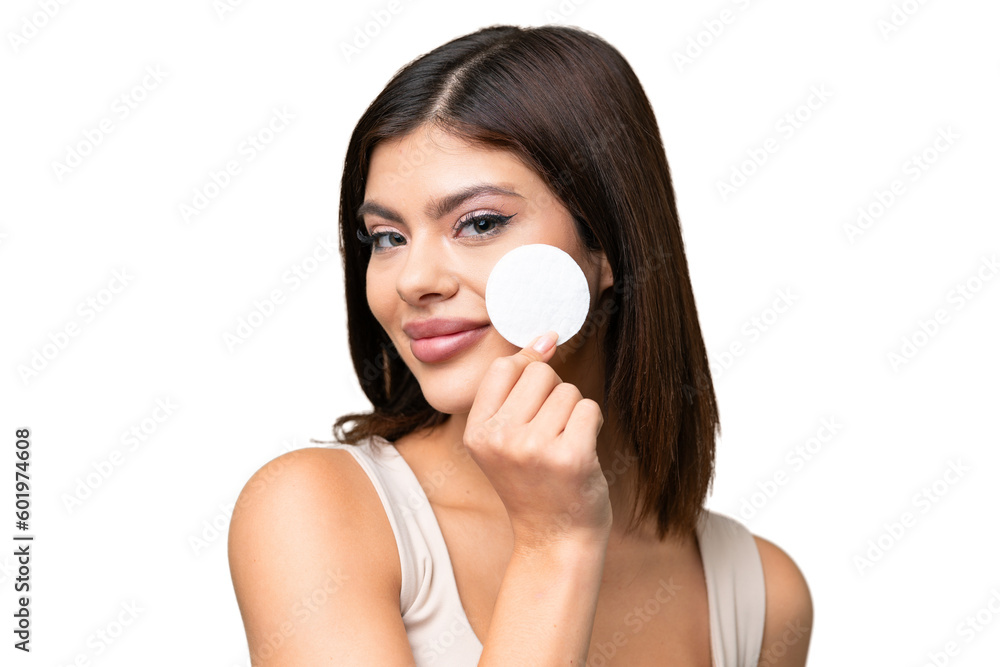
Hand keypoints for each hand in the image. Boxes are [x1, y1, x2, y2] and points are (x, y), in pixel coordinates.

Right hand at [463, 330, 611, 551]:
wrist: (553, 540)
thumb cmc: (534, 483)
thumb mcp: (506, 438)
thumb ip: (518, 388)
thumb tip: (547, 335)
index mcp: (477, 432)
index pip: (505, 367)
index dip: (528, 371)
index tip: (537, 397)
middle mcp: (501, 439)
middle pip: (540, 373)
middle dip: (553, 394)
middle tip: (549, 433)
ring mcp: (535, 448)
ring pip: (569, 390)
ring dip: (574, 413)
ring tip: (563, 446)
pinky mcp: (571, 457)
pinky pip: (589, 409)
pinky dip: (592, 426)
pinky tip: (581, 453)